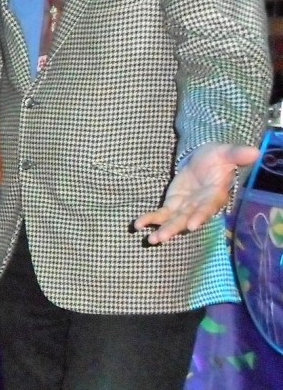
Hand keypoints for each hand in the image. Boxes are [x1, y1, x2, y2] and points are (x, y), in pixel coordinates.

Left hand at [132, 142, 259, 244]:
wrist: (203, 159)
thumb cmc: (217, 157)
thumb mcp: (225, 152)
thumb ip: (236, 154)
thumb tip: (254, 151)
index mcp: (215, 195)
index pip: (207, 207)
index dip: (200, 216)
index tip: (191, 225)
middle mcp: (200, 206)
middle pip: (186, 219)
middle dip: (174, 228)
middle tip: (160, 238)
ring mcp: (185, 207)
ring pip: (173, 221)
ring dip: (162, 230)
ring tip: (151, 239)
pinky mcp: (172, 204)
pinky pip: (161, 214)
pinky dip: (150, 219)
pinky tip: (137, 225)